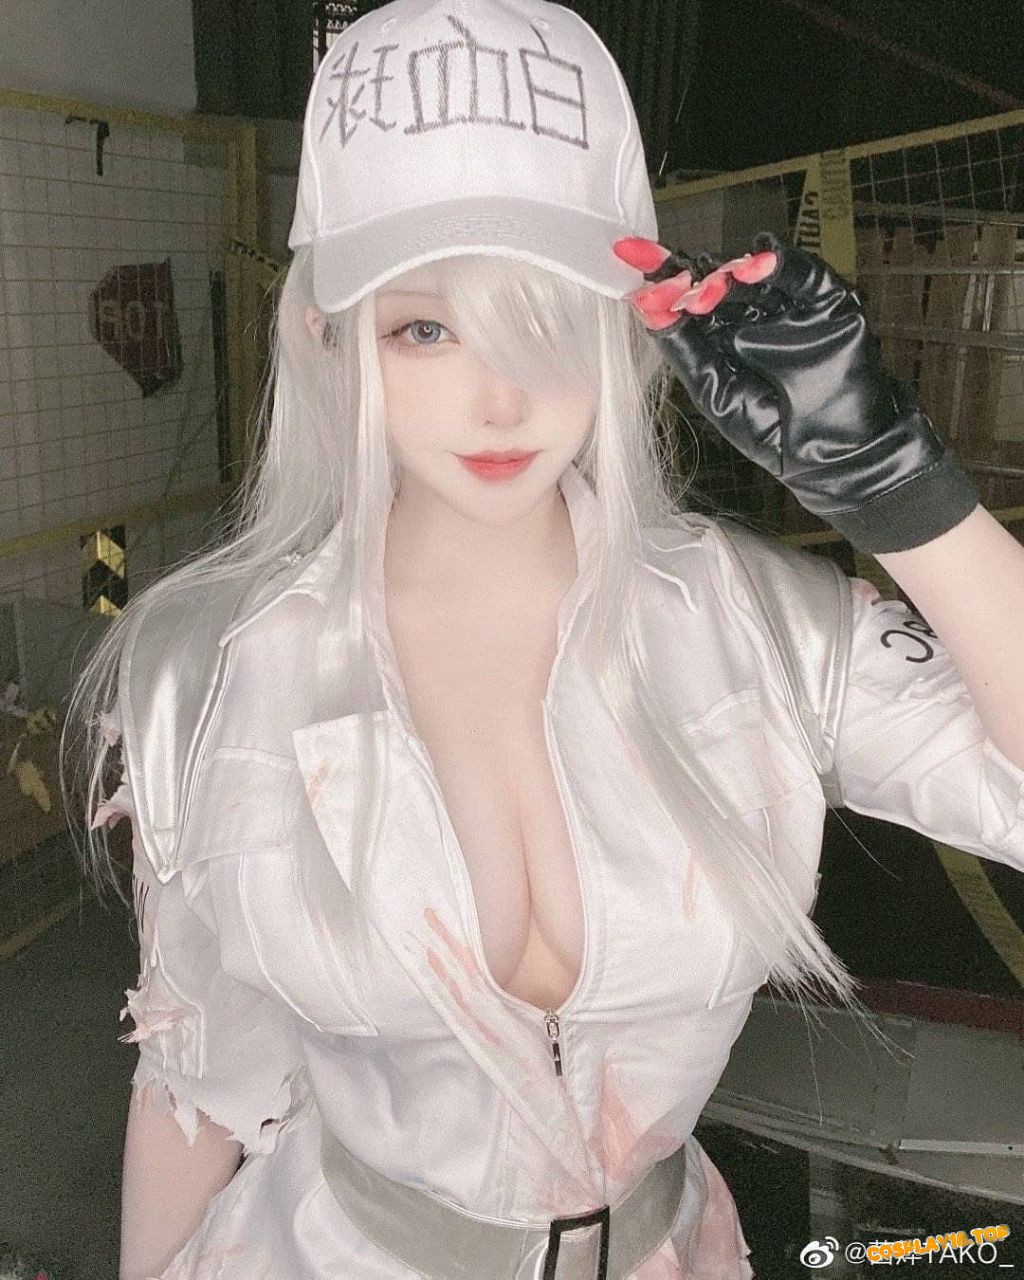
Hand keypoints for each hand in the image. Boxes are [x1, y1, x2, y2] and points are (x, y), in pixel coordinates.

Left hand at [613, 233, 980, 553]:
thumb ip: (684, 349)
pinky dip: (781, 266)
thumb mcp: (716, 392)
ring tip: (713, 279)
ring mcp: (789, 305)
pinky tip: (758, 264)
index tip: (628, 253)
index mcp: (722, 335)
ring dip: (731, 272)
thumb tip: (645, 307)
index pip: (686, 296)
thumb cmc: (775, 432)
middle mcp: (753, 314)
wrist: (836, 455)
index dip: (661, 274)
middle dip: (692, 273)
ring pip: (756, 273)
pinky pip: (804, 274)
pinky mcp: (828, 302)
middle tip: (674, 276)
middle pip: (717, 277)